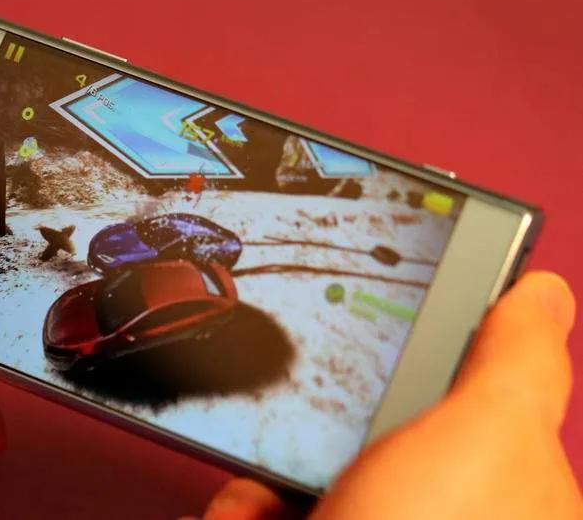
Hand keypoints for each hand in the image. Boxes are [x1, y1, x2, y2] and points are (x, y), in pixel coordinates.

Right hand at [202, 271, 580, 518]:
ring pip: (305, 471)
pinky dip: (246, 512)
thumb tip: (544, 291)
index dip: (428, 344)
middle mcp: (436, 514)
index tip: (387, 308)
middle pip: (373, 429)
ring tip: (275, 500)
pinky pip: (263, 509)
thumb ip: (518, 362)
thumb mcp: (488, 440)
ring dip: (273, 473)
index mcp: (501, 488)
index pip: (469, 392)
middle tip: (326, 419)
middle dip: (330, 421)